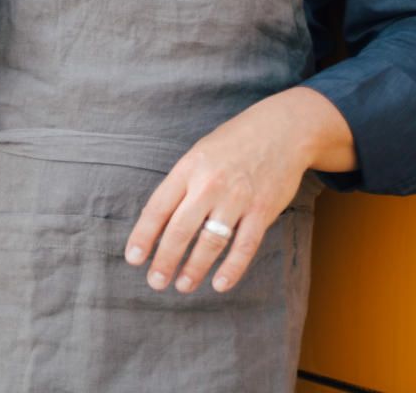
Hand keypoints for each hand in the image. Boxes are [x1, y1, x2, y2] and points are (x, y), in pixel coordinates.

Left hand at [124, 88, 350, 294]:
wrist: (282, 130)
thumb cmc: (233, 144)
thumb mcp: (198, 154)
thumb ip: (181, 185)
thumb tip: (159, 222)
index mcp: (188, 168)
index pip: (158, 208)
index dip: (143, 236)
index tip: (133, 259)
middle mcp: (209, 184)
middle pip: (180, 229)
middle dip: (165, 260)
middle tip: (155, 282)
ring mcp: (237, 198)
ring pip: (210, 242)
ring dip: (194, 268)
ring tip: (182, 285)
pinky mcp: (262, 210)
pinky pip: (244, 246)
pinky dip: (231, 268)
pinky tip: (219, 284)